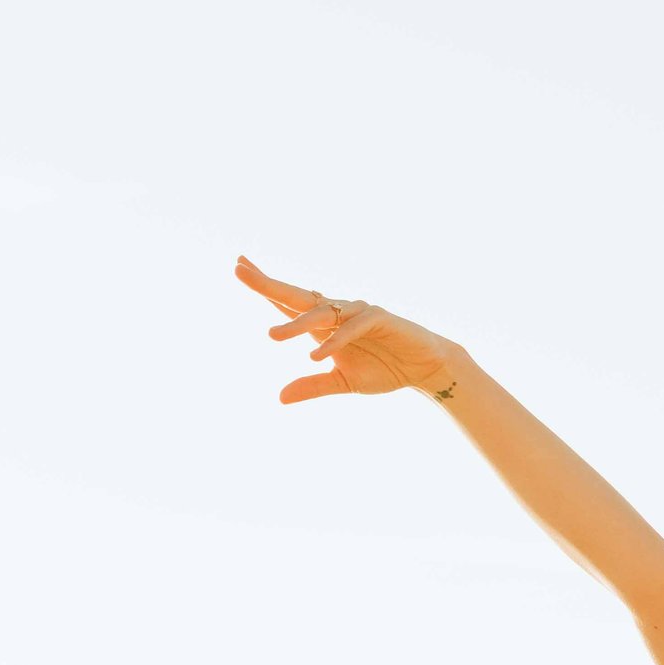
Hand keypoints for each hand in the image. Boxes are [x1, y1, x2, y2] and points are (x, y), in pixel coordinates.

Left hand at [236, 257, 459, 404]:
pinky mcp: (380, 318)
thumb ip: (313, 386)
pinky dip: (334, 341)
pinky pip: (351, 328)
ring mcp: (358, 312)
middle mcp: (338, 313)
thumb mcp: (342, 383)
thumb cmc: (384, 369)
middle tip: (239, 269)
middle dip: (267, 283)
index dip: (264, 286)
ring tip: (272, 336)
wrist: (424, 369)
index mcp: (324, 325)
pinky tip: (317, 355)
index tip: (239, 266)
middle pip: (296, 296)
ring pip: (321, 313)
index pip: (288, 302)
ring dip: (296, 324)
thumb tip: (280, 398)